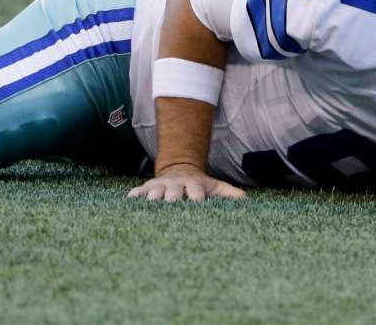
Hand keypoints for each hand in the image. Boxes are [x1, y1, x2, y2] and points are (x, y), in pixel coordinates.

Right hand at [127, 164, 246, 201]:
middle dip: (172, 199)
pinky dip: (135, 196)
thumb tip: (245, 200)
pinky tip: (130, 200)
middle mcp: (176, 185)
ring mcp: (161, 186)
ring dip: (153, 198)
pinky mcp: (148, 188)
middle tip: (171, 207)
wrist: (180, 169)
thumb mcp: (216, 186)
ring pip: (155, 192)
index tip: (198, 203)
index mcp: (193, 185)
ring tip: (150, 205)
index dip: (196, 197)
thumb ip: (229, 194)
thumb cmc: (200, 185)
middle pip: (173, 193)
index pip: (195, 191)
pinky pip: (139, 191)